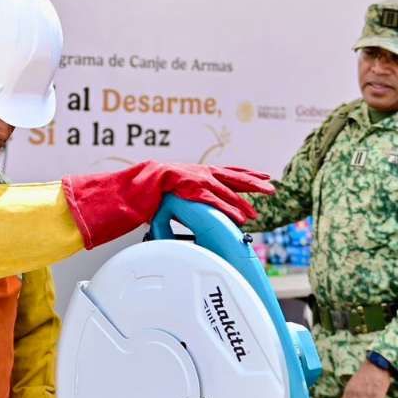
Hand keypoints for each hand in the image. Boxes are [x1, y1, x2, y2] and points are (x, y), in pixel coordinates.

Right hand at [61, 161, 274, 247]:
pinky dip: (227, 207)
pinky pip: (212, 198)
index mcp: (192, 174)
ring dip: (243, 199)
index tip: (260, 177)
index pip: (224, 172)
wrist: (125, 190)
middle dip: (252, 181)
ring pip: (225, 187)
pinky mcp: (186, 187)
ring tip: (257, 209)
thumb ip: (180, 211)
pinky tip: (239, 215)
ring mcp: (191, 177)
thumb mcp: (167, 205)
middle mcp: (195, 172)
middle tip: (271, 186)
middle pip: (231, 175)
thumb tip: (185, 224)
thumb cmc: (141, 198)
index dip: (243, 175)